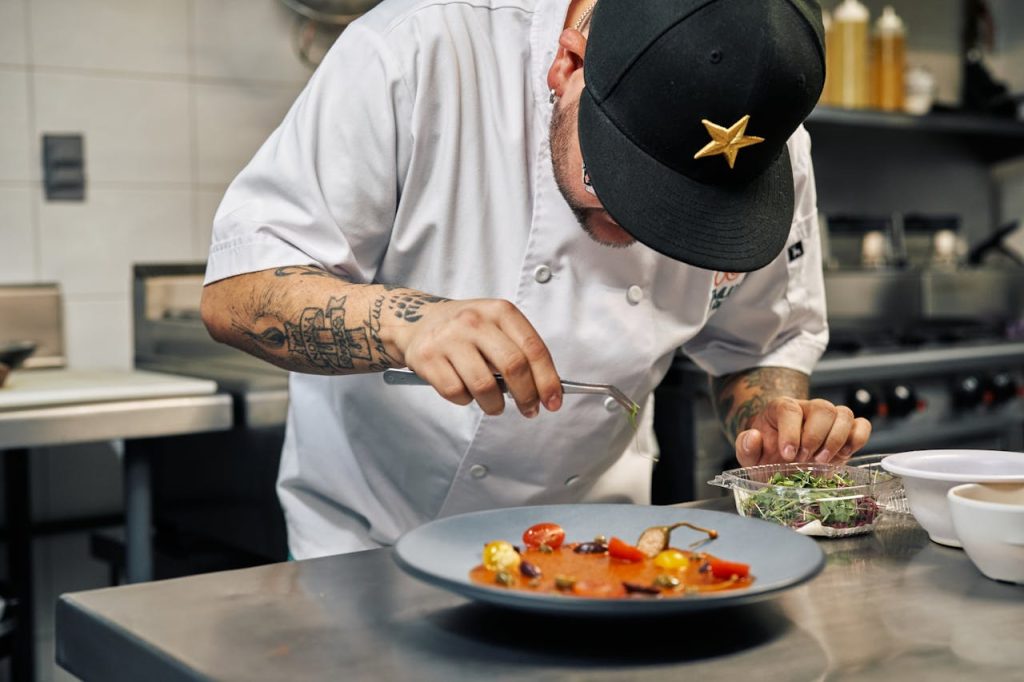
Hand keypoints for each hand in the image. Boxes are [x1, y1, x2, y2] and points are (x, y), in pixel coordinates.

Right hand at [392, 299, 562, 416]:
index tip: (553, 401)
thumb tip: (545, 389)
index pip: (533, 348)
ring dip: (495, 405)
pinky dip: (465, 400)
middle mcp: (474, 321)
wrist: (415, 320)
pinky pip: (456, 393)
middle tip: (529, 410)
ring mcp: (449, 338)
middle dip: (527, 396)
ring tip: (494, 405)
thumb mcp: (495, 325)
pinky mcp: (427, 358)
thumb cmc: (466, 329)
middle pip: (513, 367)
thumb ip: (519, 350)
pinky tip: (465, 391)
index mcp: (499, 311)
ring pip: (484, 386)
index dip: (548, 380)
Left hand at [734, 397, 870, 466]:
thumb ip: (745, 447)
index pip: (789, 409)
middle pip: (822, 409)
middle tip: (804, 460)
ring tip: (821, 462)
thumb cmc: (767, 454)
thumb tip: (753, 437)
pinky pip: (862, 425)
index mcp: (782, 409)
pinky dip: (857, 439)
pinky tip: (843, 455)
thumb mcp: (750, 455)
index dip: (790, 431)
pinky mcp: (848, 431)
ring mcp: (830, 419)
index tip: (787, 454)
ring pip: (843, 414)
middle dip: (815, 437)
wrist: (782, 458)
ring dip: (836, 440)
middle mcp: (808, 409)